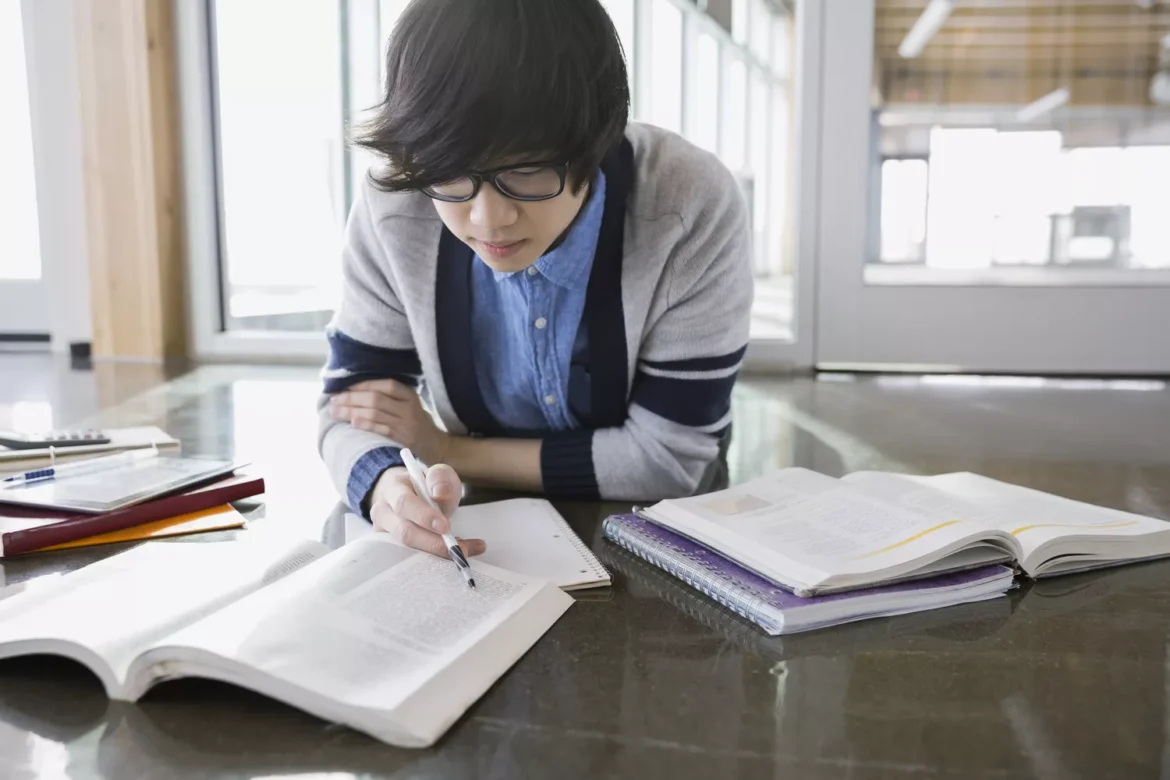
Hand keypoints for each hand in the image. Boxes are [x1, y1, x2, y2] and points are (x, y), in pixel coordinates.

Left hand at [330, 379, 450, 464]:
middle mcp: (409, 407)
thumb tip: (355, 392)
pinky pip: (382, 429)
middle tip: (334, 400)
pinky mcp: (405, 438)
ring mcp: (407, 423)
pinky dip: (367, 425)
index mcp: (410, 395)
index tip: (345, 387)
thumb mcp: (408, 405)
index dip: (365, 385)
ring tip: (336, 411)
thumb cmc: (417, 423)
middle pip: (377, 399)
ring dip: (353, 412)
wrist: (437, 446)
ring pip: (376, 414)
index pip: (386, 385)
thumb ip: (389, 398)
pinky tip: (353, 423)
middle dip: (352, 399)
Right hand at [367, 465, 485, 557]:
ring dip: (437, 555)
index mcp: (392, 489)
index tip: (446, 527)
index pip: (404, 503)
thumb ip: (440, 478)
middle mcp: (383, 513)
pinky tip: (454, 556)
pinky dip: (434, 560)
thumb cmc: (425, 487)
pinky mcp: (390, 550)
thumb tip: (440, 493)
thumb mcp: (437, 475)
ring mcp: (384, 534)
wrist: (409, 496)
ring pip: (407, 550)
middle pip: (404, 532)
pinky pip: (411, 560)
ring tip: (464, 552)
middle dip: (433, 543)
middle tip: (459, 549)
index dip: (424, 516)